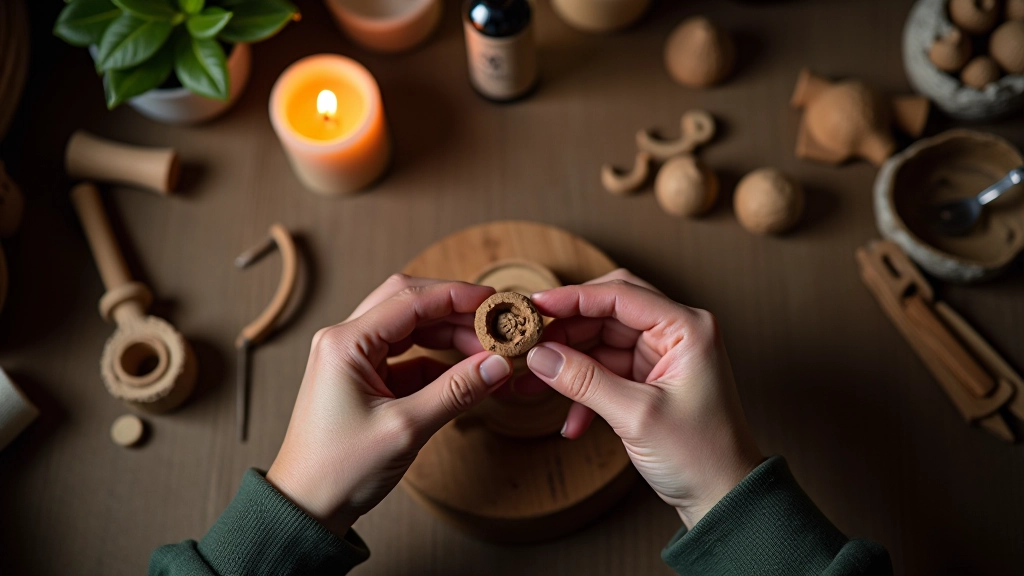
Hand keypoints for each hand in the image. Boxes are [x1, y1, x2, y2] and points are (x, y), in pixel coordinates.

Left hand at [266, 275, 512, 536]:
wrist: (305, 509)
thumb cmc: (339, 470)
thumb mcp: (405, 429)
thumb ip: (456, 391)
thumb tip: (499, 365)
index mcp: (346, 343)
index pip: (410, 300)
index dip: (457, 296)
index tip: (494, 301)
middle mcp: (346, 341)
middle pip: (409, 304)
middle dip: (455, 311)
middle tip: (495, 324)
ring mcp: (354, 360)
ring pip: (410, 329)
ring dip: (448, 335)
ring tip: (487, 350)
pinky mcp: (364, 380)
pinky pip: (408, 357)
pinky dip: (438, 361)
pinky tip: (467, 372)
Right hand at [525, 269, 762, 528]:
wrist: (723, 499)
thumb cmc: (700, 455)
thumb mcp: (637, 416)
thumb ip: (585, 381)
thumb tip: (540, 356)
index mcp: (686, 327)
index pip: (619, 294)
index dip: (572, 298)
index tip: (534, 306)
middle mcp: (675, 334)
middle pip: (607, 312)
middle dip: (566, 331)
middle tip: (528, 345)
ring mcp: (661, 357)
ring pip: (600, 343)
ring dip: (568, 364)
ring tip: (532, 383)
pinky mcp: (649, 380)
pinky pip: (605, 371)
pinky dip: (584, 390)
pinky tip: (570, 421)